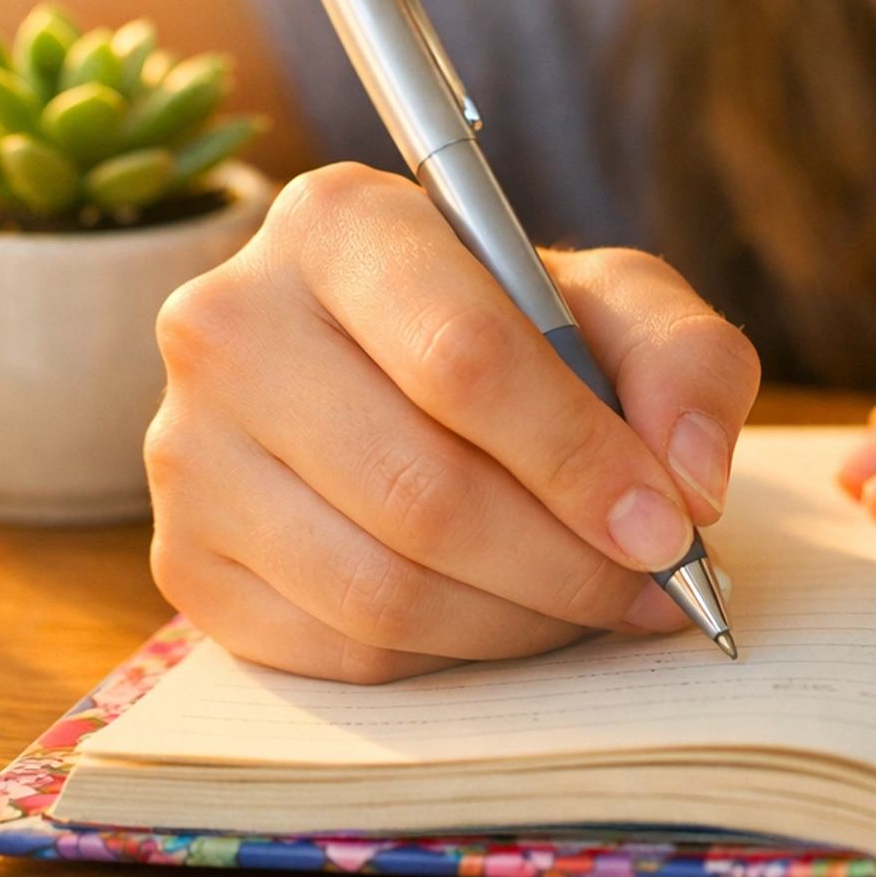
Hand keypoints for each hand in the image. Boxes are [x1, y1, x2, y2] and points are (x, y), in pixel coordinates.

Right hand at [146, 164, 758, 679]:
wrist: (405, 381)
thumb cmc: (519, 333)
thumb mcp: (618, 306)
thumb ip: (686, 362)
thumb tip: (690, 480)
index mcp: (336, 223)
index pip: (461, 357)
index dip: (579, 458)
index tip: (668, 525)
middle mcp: (230, 323)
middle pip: (421, 489)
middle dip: (564, 560)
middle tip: (648, 584)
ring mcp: (188, 448)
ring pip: (381, 587)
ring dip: (519, 619)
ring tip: (591, 600)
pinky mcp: (185, 558)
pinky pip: (338, 647)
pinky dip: (448, 653)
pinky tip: (502, 614)